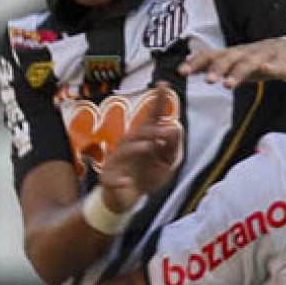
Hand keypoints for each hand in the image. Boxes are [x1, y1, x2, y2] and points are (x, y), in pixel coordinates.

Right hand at [100, 85, 182, 210]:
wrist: (127, 200)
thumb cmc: (146, 178)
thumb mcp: (165, 165)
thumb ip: (171, 149)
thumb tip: (177, 129)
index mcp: (143, 141)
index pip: (151, 118)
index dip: (157, 102)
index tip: (163, 84)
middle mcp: (128, 146)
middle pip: (139, 133)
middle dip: (152, 131)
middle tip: (166, 133)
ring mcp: (117, 162)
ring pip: (124, 150)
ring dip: (137, 148)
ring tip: (150, 147)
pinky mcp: (109, 178)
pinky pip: (113, 178)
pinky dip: (119, 180)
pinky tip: (127, 181)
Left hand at [179, 34, 285, 89]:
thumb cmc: (257, 60)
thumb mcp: (233, 64)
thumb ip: (212, 65)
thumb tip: (187, 67)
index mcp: (231, 55)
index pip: (210, 56)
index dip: (196, 63)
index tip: (182, 72)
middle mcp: (244, 53)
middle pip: (228, 58)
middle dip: (216, 68)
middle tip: (207, 80)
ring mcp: (262, 57)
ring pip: (248, 63)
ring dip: (237, 72)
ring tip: (228, 84)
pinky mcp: (279, 63)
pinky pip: (274, 65)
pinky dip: (270, 67)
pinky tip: (266, 69)